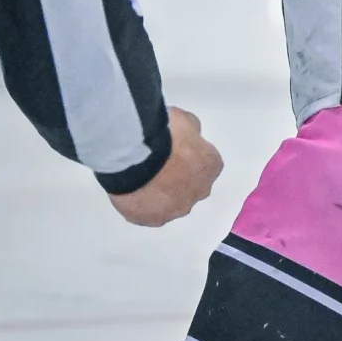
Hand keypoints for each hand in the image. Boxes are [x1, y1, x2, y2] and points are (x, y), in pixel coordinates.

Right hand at [109, 107, 223, 226]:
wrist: (137, 156)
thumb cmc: (164, 135)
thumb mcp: (184, 120)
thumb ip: (191, 131)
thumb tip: (189, 136)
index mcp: (210, 166)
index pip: (205, 164)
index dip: (188, 157)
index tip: (172, 151)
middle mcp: (198, 192)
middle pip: (190, 187)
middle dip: (176, 178)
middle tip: (156, 165)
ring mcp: (175, 210)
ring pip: (170, 203)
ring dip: (159, 194)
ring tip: (139, 179)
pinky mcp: (152, 220)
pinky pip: (148, 214)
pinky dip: (141, 205)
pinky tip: (131, 192)